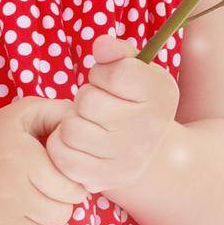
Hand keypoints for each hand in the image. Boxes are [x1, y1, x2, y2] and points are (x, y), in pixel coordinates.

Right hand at [0, 95, 91, 224]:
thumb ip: (58, 112)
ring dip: (43, 222)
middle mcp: (6, 192)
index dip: (73, 185)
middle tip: (47, 192)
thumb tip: (84, 125)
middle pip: (60, 216)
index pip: (71, 190)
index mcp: (20, 159)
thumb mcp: (22, 113)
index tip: (61, 178)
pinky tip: (15, 217)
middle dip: (60, 204)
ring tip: (31, 203)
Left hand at [44, 32, 179, 194]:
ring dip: (72, 121)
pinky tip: (79, 142)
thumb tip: (101, 45)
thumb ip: (119, 52)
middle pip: (88, 101)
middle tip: (99, 105)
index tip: (110, 81)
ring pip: (71, 128)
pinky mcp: (104, 179)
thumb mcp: (135, 70)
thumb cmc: (133, 100)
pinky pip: (62, 154)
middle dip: (86, 97)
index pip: (116, 73)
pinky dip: (62, 144)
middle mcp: (150, 129)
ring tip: (89, 123)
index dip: (103, 72)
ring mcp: (127, 158)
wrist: (142, 147)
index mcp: (161, 94)